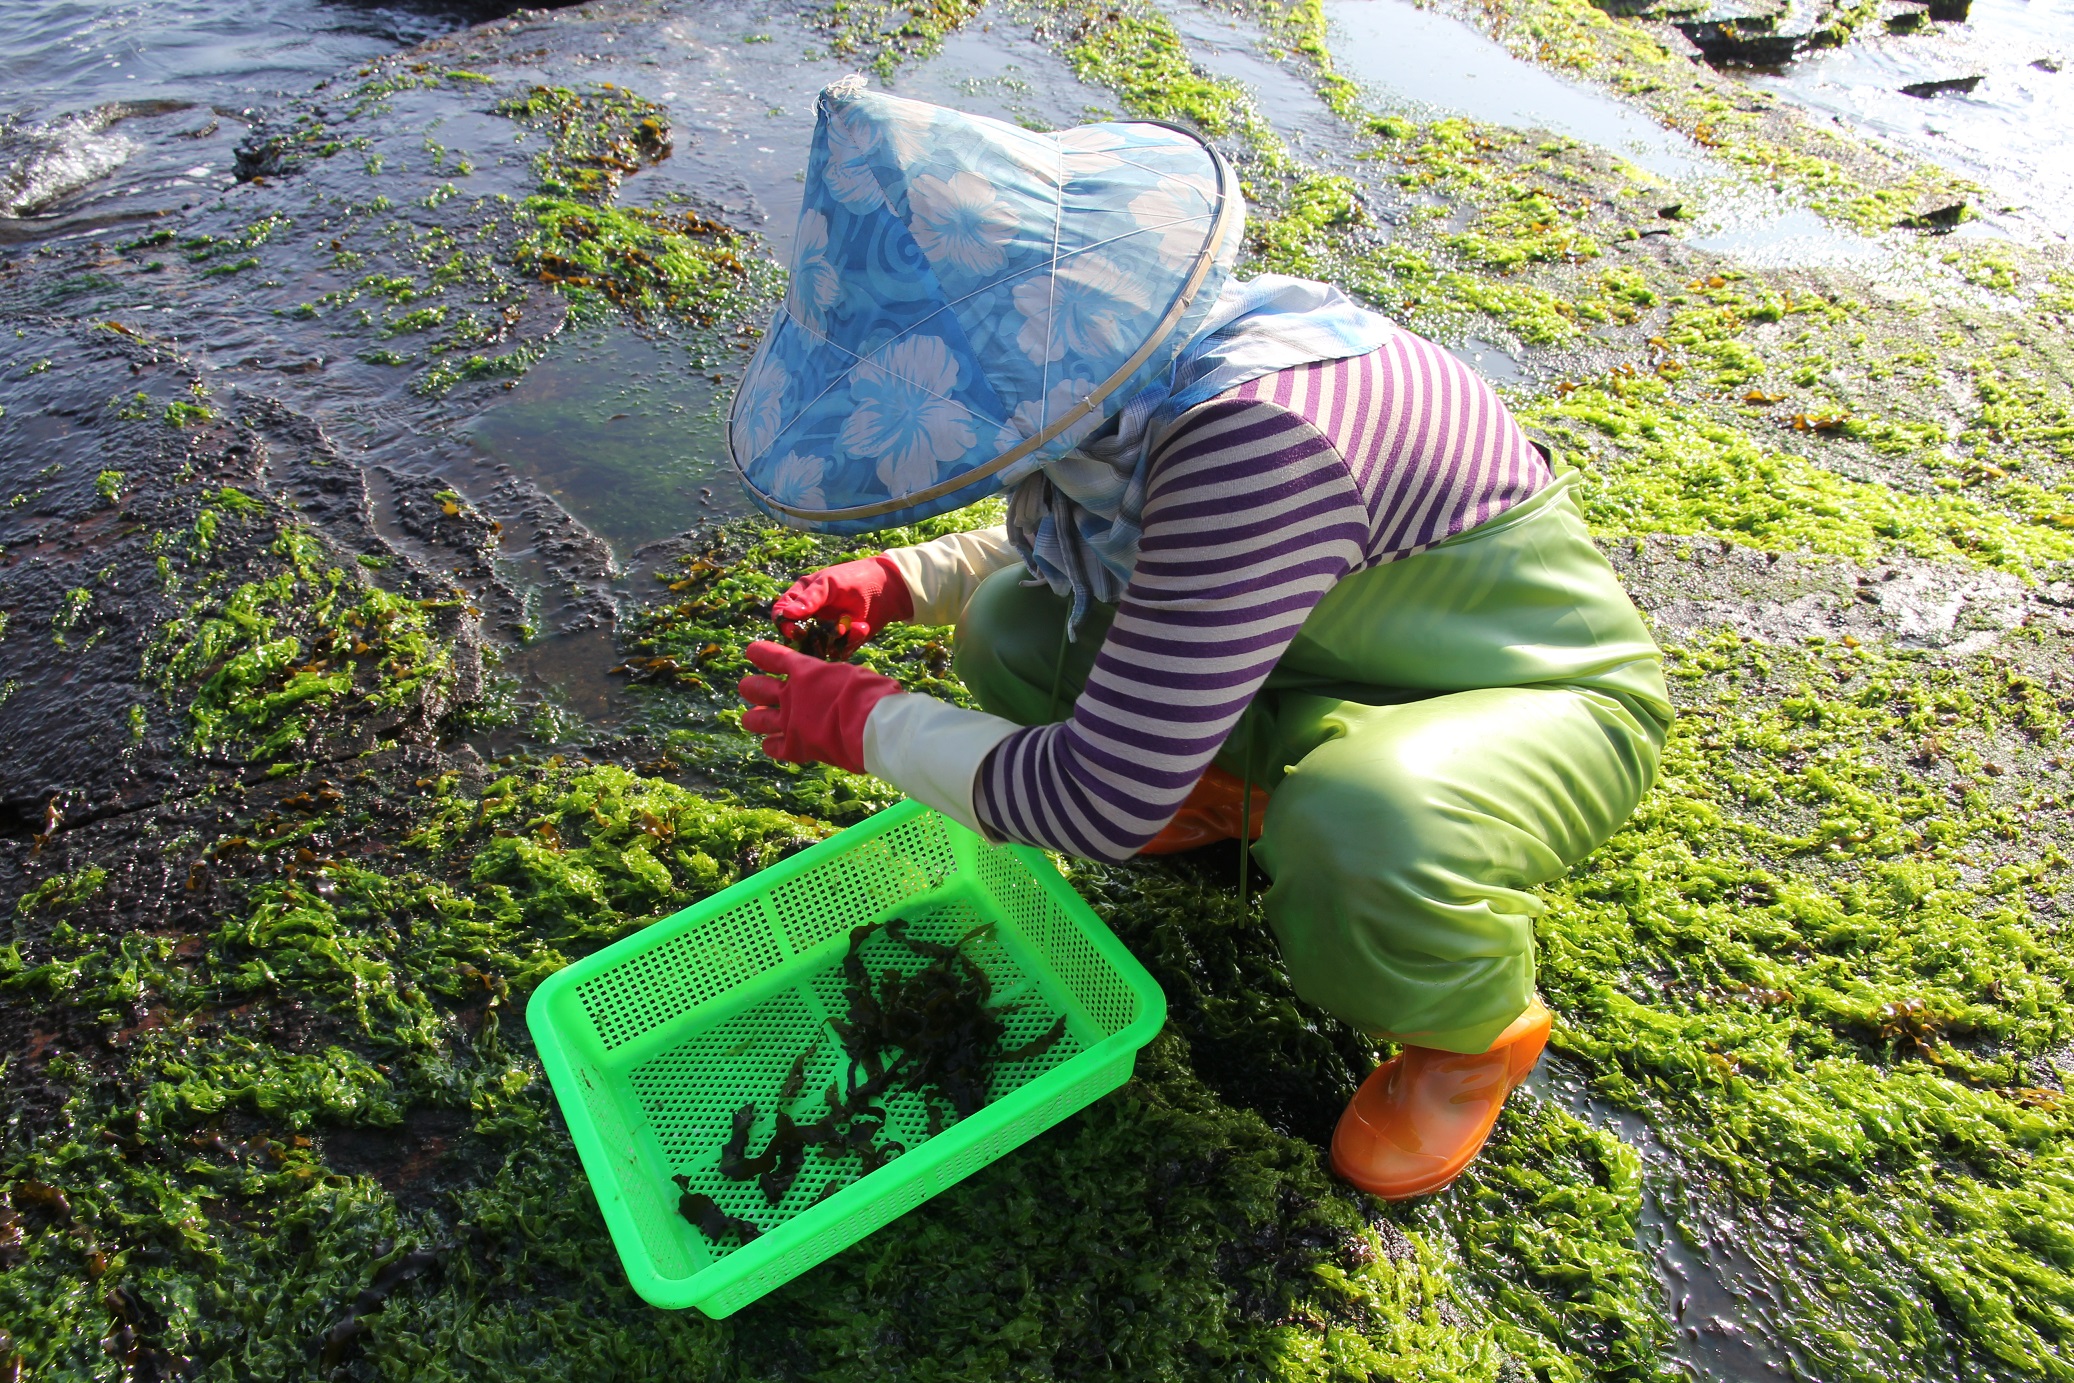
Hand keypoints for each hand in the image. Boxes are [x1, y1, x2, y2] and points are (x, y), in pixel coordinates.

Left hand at [737, 640, 902, 773]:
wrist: (870, 725)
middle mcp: (791, 695)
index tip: (752, 652)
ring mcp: (789, 722)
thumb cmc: (869, 694)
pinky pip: (773, 747)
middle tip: (747, 688)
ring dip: (753, 718)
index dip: (761, 654)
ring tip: (749, 719)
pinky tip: (770, 745)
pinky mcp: (795, 747)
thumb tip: (838, 685)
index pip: (775, 658)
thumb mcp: (851, 675)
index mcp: (805, 672)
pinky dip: (771, 746)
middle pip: (757, 689)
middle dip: (751, 688)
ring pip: (757, 720)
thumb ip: (835, 680)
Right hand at [770, 555, 913, 657]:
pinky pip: (839, 651)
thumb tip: (785, 615)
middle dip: (810, 639)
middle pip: (797, 637)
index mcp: (801, 598)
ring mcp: (825, 631)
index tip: (794, 631)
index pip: (781, 614)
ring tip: (855, 625)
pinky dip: (851, 641)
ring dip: (836, 639)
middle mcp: (810, 617)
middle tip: (828, 633)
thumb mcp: (830, 583)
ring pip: (819, 647)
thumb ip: (809, 599)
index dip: (784, 624)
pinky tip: (863, 627)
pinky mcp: (842, 643)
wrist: (888, 588)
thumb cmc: (855, 578)